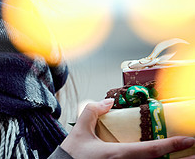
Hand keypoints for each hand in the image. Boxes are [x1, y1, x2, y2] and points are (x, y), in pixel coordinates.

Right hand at [60, 99, 194, 158]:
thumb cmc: (72, 155)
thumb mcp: (81, 131)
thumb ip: (92, 112)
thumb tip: (108, 102)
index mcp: (118, 155)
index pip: (151, 150)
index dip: (172, 145)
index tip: (188, 140)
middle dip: (179, 158)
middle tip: (193, 151)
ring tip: (185, 156)